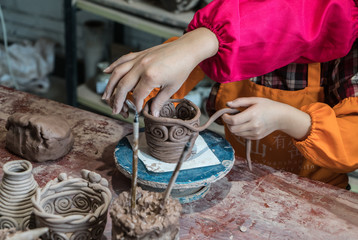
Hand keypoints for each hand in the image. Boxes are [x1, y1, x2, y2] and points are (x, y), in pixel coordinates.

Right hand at [102, 28, 218, 116]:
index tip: (137, 112)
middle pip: (122, 86)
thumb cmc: (182, 68)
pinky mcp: (139, 54)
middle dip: (117, 100)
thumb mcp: (172, 88)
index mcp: (150, 77)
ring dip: (110, 85)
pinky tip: (106, 72)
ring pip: (118, 73)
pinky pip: (122, 60)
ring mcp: (139, 59)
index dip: (136, 106)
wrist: (187, 49)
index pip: (137, 96)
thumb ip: (159, 101)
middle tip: (114, 110)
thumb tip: (153, 114)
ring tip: (105, 96)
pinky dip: (113, 66)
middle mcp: (141, 67)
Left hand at [222, 97, 310, 139]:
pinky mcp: (256, 137)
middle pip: (233, 129)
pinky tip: (244, 124)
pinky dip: (239, 131)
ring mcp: (255, 133)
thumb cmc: (268, 106)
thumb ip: (240, 101)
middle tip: (230, 117)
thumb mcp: (254, 100)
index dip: (226, 118)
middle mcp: (254, 125)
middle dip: (228, 123)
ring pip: (236, 134)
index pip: (233, 121)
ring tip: (238, 120)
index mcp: (253, 114)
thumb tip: (227, 104)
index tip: (225, 114)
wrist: (281, 117)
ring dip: (233, 127)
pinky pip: (242, 136)